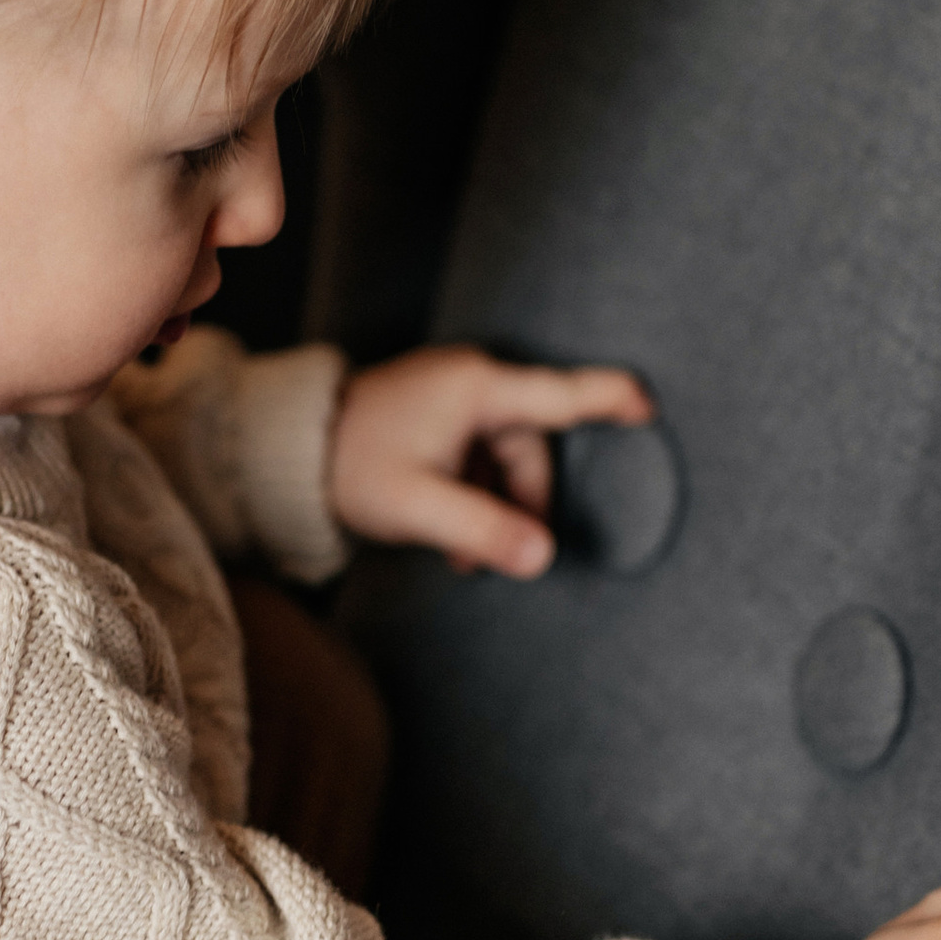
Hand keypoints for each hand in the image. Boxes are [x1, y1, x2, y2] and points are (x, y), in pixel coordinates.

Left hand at [330, 348, 653, 577]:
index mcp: (477, 389)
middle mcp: (472, 382)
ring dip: (494, 504)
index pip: (562, 392)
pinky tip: (448, 526)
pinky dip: (474, 490)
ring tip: (459, 550)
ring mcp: (454, 393)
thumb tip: (543, 557)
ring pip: (504, 456)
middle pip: (532, 445)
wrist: (290, 450)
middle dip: (522, 502)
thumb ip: (483, 530)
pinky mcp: (438, 411)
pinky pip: (478, 453)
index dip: (611, 398)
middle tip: (492, 553)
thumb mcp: (419, 505)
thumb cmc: (351, 466)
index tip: (650, 407)